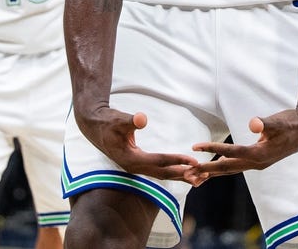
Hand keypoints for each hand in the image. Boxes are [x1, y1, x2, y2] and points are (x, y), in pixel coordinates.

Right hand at [75, 106, 198, 182]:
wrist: (94, 126)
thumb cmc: (107, 121)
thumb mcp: (118, 119)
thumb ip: (131, 120)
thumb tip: (142, 119)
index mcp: (131, 159)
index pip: (159, 161)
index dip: (177, 160)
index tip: (193, 161)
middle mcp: (134, 167)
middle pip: (163, 174)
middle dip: (183, 174)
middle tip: (203, 175)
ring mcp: (136, 167)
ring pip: (162, 175)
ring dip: (180, 176)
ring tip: (200, 179)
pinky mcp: (138, 163)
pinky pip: (159, 170)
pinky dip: (173, 172)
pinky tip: (184, 173)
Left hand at [187, 109, 297, 185]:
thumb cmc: (291, 123)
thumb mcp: (279, 121)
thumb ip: (265, 123)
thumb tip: (253, 123)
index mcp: (259, 154)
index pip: (231, 153)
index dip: (212, 149)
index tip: (194, 147)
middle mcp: (257, 163)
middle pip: (227, 168)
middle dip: (206, 170)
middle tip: (187, 172)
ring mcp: (258, 163)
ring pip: (231, 169)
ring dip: (213, 172)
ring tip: (195, 175)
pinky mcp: (258, 160)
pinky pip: (236, 165)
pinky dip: (224, 166)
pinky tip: (216, 163)